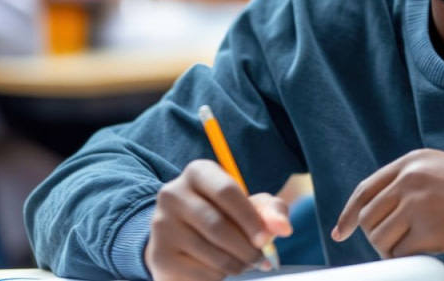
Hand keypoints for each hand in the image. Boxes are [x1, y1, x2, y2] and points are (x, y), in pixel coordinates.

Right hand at [145, 160, 291, 280]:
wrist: (182, 239)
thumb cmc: (224, 216)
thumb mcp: (250, 206)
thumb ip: (272, 211)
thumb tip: (283, 228)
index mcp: (198, 172)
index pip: (226, 191)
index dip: (250, 218)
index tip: (266, 239)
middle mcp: (172, 194)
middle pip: (218, 226)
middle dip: (247, 248)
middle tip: (261, 259)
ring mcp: (162, 226)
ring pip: (211, 253)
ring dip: (237, 264)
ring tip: (243, 263)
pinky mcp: (160, 256)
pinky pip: (200, 273)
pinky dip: (219, 276)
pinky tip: (219, 269)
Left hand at [332, 149, 443, 258]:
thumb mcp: (436, 169)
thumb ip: (406, 180)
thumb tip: (371, 209)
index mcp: (410, 163)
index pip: (366, 189)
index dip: (349, 213)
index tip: (341, 231)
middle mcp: (409, 180)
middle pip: (368, 216)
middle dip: (373, 235)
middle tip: (389, 244)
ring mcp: (417, 204)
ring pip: (379, 237)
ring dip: (389, 249)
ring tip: (408, 247)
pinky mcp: (427, 229)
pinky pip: (399, 252)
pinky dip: (404, 257)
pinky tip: (420, 251)